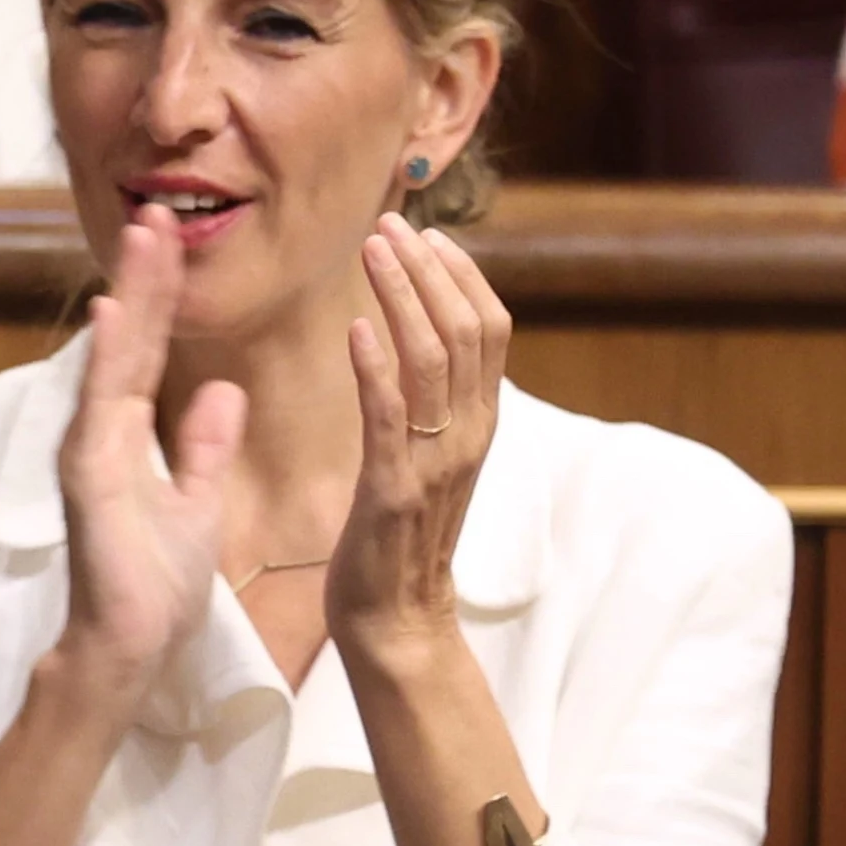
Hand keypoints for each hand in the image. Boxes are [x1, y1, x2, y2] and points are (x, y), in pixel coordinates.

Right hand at [55, 203, 248, 699]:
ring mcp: (90, 455)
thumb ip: (204, 446)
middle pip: (124, 343)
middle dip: (142, 279)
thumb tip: (225, 393)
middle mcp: (101, 436)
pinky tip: (109, 317)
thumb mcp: (196, 501)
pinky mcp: (89, 480)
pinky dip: (102, 363)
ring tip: (141, 240)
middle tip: (156, 211)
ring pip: (110, 362)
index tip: (175, 243)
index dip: (161, 299)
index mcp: (127, 439)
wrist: (131, 647)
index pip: (149, 354)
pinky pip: (97, 410)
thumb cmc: (155, 587)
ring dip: (125, 300)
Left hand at [331, 213, 509, 674]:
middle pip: (469, 328)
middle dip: (430, 269)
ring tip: (374, 251)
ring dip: (403, 297)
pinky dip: (376, 366)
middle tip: (391, 224)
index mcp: (479, 424)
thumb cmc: (397, 541)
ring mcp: (437, 461)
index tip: (427, 234)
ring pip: (435, 357)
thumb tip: (415, 347)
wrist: (396, 621)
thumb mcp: (427, 461)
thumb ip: (430, 408)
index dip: (461, 275)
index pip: (490, 328)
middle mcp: (470, 434)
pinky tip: (355, 328)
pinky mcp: (395, 488)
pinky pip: (392, 415)